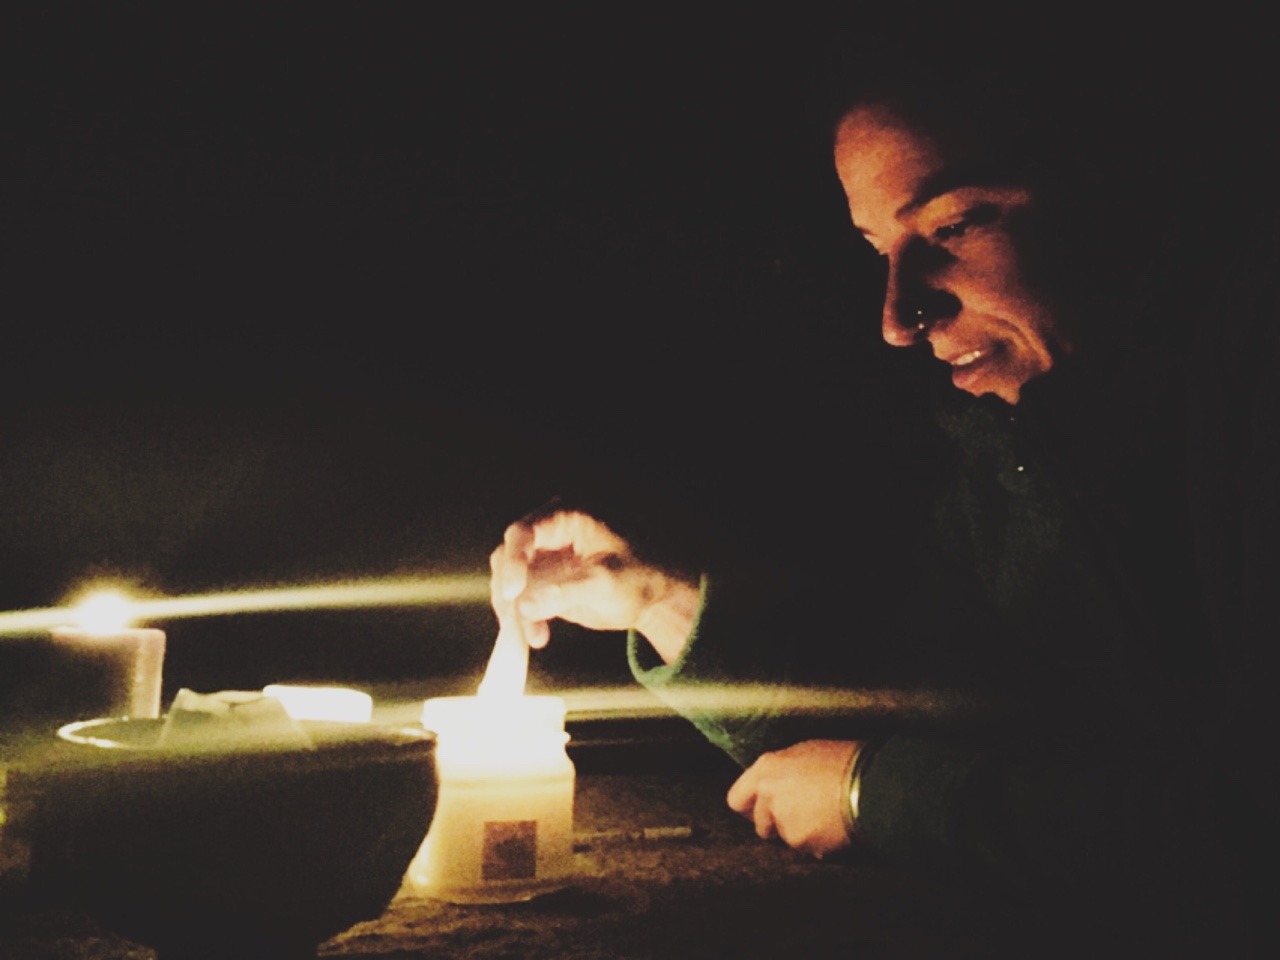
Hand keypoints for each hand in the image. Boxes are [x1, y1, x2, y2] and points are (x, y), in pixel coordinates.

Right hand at [489, 508, 698, 660]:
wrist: (649, 597)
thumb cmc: (636, 577)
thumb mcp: (605, 583)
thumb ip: (565, 593)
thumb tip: (524, 606)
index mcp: (566, 518)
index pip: (524, 533)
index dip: (513, 561)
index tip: (514, 593)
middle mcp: (547, 534)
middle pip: (507, 556)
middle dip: (509, 592)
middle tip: (517, 622)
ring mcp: (541, 559)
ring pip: (507, 580)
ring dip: (513, 611)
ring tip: (533, 636)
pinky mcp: (540, 583)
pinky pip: (518, 600)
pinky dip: (521, 619)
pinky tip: (537, 637)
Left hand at [726, 739, 859, 858]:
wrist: (872, 784)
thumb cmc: (846, 761)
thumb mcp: (808, 752)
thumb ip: (784, 772)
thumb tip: (781, 782)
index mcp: (766, 769)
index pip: (737, 799)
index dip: (751, 806)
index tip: (763, 808)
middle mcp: (768, 796)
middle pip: (761, 824)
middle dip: (777, 824)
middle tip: (801, 815)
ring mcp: (784, 822)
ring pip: (786, 837)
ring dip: (800, 833)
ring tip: (825, 818)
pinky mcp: (802, 843)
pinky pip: (808, 849)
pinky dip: (819, 844)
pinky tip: (836, 828)